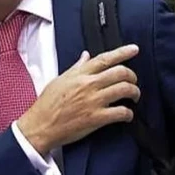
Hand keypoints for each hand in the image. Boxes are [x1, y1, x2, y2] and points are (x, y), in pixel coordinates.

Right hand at [16, 44, 140, 154]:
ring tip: (134, 97)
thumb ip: (76, 67)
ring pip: (125, 90)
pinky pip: (121, 112)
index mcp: (80, 74)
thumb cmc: (47, 104)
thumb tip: (86, 56)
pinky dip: (128, 113)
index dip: (123, 52)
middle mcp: (89, 85)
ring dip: (134, 93)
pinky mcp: (96, 118)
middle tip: (133, 81)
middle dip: (132, 76)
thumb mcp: (60, 80)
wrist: (41, 126)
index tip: (134, 49)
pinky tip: (127, 115)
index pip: (105, 58)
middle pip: (121, 72)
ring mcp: (94, 101)